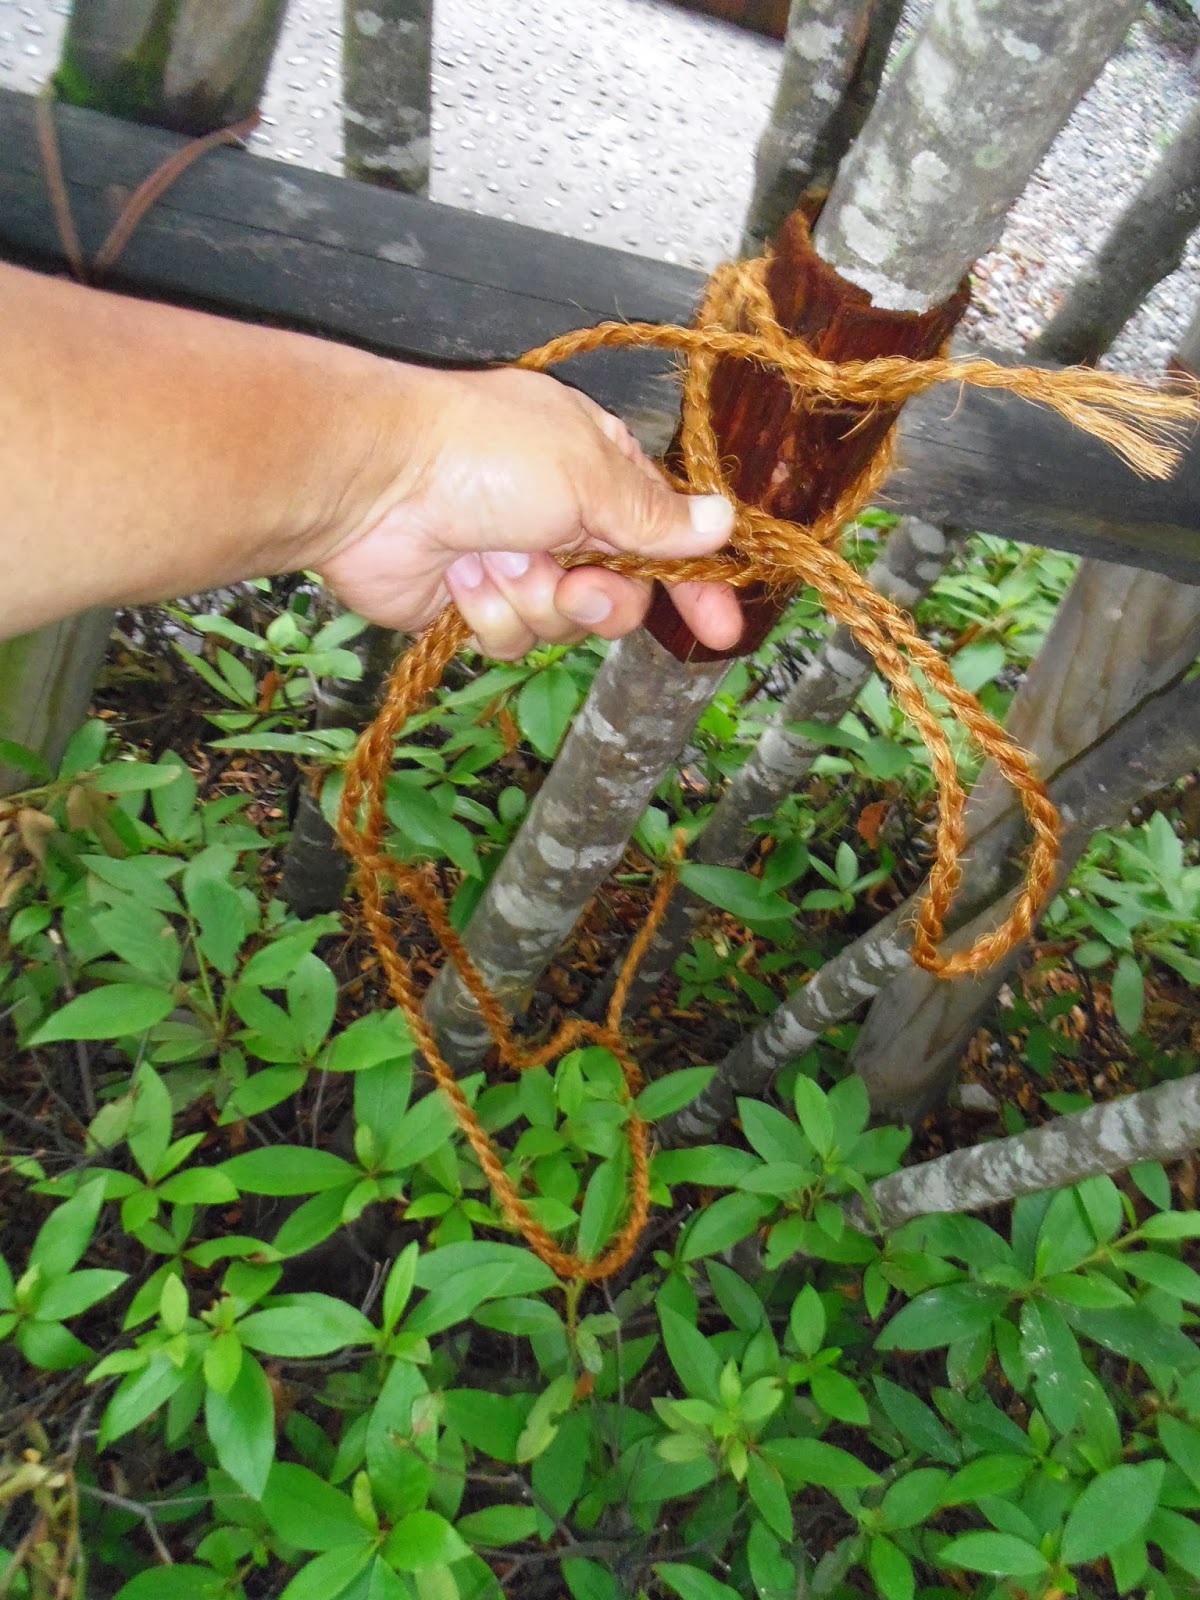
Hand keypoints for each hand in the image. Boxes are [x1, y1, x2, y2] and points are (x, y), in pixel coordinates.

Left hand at [314, 367, 742, 658]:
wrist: (373, 483)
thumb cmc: (482, 454)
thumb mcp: (588, 473)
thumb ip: (654, 515)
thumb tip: (722, 522)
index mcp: (597, 470)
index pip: (666, 536)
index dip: (695, 585)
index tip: (721, 629)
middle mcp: (561, 519)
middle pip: (619, 594)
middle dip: (599, 599)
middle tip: (573, 584)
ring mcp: (514, 564)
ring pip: (562, 625)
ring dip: (533, 600)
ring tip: (497, 562)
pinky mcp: (471, 606)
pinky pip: (510, 638)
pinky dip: (487, 612)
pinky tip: (460, 577)